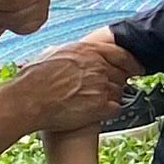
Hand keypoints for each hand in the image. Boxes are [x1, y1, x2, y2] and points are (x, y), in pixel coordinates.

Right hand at [8, 30, 135, 135]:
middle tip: (105, 90)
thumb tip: (70, 53)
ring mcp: (101, 86)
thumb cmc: (32, 80)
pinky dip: (109, 111)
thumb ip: (69, 52)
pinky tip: (96, 113)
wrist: (27, 101)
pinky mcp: (100, 106)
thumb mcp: (51, 53)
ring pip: (119, 92)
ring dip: (111, 97)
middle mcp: (99, 66)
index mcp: (88, 50)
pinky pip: (115, 108)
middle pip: (122, 74)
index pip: (121, 54)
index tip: (135, 68)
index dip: (130, 63)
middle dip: (117, 82)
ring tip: (93, 103)